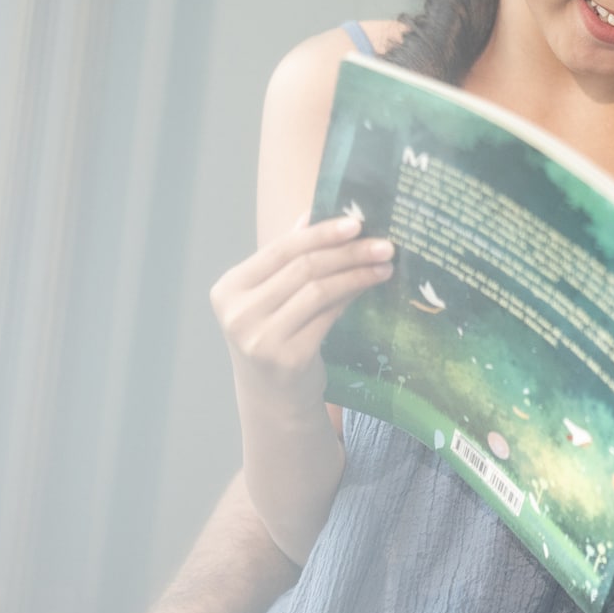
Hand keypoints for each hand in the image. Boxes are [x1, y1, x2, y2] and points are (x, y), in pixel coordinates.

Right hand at [211, 212, 393, 412]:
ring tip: (385, 264)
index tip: (357, 222)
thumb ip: (287, 258)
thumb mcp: (270, 297)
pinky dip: (352, 296)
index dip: (321, 233)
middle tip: (383, 244)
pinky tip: (371, 286)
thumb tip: (312, 213)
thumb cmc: (274, 337)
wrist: (273, 399)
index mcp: (228, 289)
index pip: (280, 250)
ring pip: (318, 290)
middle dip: (347, 252)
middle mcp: (238, 313)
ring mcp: (261, 338)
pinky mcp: (288, 358)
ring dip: (357, 273)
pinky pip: (328, 316)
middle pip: (302, 268)